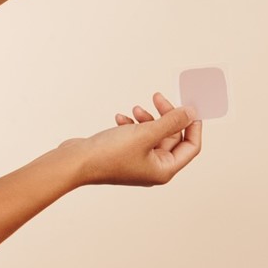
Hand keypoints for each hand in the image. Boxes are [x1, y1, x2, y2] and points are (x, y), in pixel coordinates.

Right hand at [61, 93, 202, 186]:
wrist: (74, 162)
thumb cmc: (109, 154)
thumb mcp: (146, 133)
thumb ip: (172, 122)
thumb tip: (191, 113)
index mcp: (164, 169)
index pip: (191, 146)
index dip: (194, 125)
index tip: (190, 106)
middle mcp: (153, 168)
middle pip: (172, 136)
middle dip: (165, 116)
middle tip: (158, 97)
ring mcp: (138, 162)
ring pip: (154, 134)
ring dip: (147, 118)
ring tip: (136, 109)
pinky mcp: (124, 155)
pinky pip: (137, 136)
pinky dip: (132, 125)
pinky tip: (121, 118)